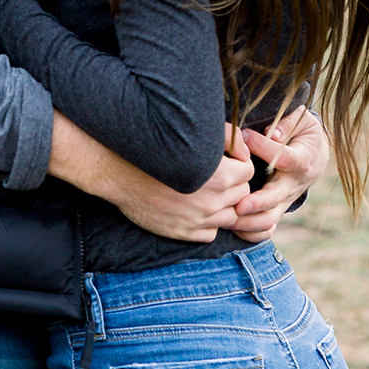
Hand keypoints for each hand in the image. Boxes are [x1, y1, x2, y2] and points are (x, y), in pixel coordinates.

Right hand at [108, 141, 256, 241]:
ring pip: (229, 216)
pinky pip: (211, 233)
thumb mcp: (193, 135)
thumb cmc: (155, 148)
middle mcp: (212, 201)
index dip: (239, 163)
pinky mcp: (184, 233)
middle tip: (217, 174)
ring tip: (207, 191)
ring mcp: (198, 220)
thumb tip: (244, 150)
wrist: (119, 172)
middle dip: (233, 183)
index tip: (228, 159)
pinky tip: (196, 208)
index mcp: (219, 176)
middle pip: (241, 194)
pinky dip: (208, 222)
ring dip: (223, 204)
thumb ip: (226, 138)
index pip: (248, 171)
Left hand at [229, 108, 329, 241]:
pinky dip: (250, 233)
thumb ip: (288, 124)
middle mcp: (293, 184)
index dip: (263, 147)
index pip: (283, 157)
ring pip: (270, 219)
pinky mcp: (276, 209)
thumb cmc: (303, 133)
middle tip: (238, 205)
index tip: (243, 135)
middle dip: (257, 203)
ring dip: (249, 222)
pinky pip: (266, 229)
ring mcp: (284, 200)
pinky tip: (232, 226)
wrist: (316, 155)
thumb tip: (273, 134)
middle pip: (277, 198)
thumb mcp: (302, 121)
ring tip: (228, 217)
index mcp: (302, 160)